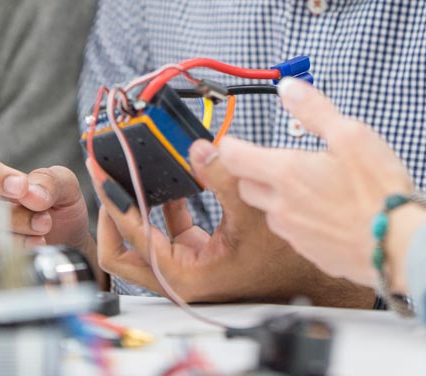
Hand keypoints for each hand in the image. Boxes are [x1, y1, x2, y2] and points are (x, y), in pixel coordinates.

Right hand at [0, 153, 92, 267]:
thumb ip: (50, 181)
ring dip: (5, 240)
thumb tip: (31, 194)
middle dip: (9, 216)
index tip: (21, 187)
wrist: (68, 242)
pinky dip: (0, 261)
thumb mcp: (64, 185)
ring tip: (38, 238)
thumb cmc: (58, 208)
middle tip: (43, 221)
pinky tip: (25, 255)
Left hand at [90, 145, 371, 305]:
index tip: (100, 169)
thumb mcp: (258, 204)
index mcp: (188, 274)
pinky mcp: (208, 259)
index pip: (130, 235)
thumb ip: (224, 172)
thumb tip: (198, 147)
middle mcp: (185, 278)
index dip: (113, 197)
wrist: (325, 275)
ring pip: (148, 241)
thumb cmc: (296, 253)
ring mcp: (195, 270)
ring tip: (136, 170)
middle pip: (125, 249)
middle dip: (114, 209)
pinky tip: (178, 181)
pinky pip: (174, 235)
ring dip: (141, 205)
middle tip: (108, 174)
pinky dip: (168, 208)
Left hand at [216, 79, 425, 289]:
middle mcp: (282, 207)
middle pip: (248, 186)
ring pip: (271, 210)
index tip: (229, 139)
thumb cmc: (378, 190)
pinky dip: (301, 218)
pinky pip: (293, 232)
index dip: (227, 145)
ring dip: (278, 196)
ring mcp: (295, 234)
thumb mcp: (351, 135)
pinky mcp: (312, 253)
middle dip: (253, 170)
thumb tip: (289, 88)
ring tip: (309, 184)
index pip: (235, 157)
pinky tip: (327, 211)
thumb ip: (315, 110)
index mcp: (287, 173)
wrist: (399, 246)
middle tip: (275, 159)